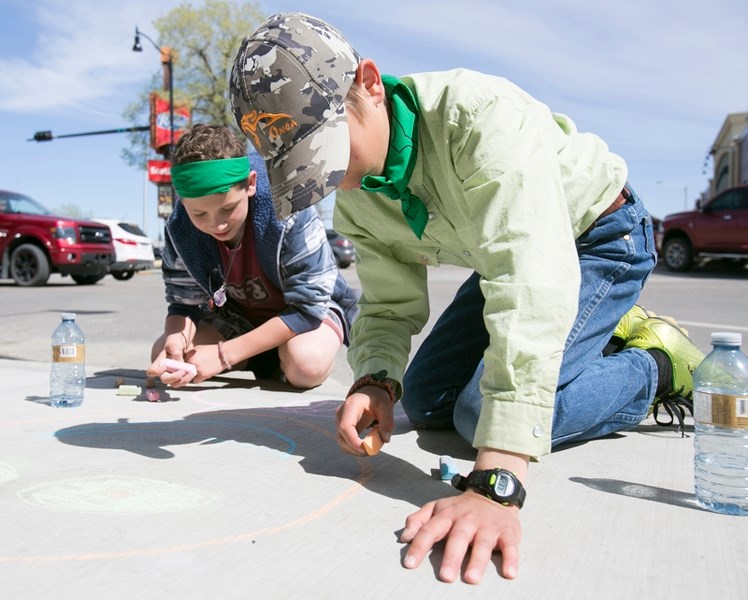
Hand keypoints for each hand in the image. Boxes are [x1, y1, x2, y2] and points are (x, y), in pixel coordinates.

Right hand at [146, 333, 193, 387]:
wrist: (181, 344)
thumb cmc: (174, 344)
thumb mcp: (173, 344)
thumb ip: (174, 350)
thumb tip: (178, 360)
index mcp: (158, 363)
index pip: (152, 371)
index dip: (157, 371)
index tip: (165, 366)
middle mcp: (163, 371)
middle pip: (165, 380)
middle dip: (174, 377)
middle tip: (183, 371)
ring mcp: (171, 375)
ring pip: (174, 384)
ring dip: (183, 380)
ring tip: (190, 372)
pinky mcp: (179, 377)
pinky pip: (181, 382)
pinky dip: (187, 379)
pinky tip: (192, 373)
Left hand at [183, 344, 224, 382]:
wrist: (224, 354)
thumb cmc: (212, 351)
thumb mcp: (198, 349)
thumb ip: (189, 355)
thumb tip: (184, 361)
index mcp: (189, 355)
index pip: (180, 364)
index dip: (183, 366)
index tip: (186, 367)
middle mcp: (191, 362)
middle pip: (184, 371)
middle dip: (187, 371)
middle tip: (193, 369)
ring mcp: (197, 369)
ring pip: (189, 377)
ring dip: (192, 375)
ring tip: (200, 370)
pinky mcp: (203, 375)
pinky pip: (196, 381)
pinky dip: (199, 379)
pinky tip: (204, 373)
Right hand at [336, 385, 394, 454]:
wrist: (369, 393)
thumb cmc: (377, 398)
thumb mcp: (386, 406)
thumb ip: (387, 422)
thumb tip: (385, 440)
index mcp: (351, 406)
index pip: (345, 426)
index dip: (352, 440)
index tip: (364, 449)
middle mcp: (341, 415)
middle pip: (342, 437)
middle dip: (356, 449)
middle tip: (374, 451)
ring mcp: (340, 422)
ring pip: (342, 443)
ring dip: (356, 450)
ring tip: (373, 447)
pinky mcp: (343, 429)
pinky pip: (345, 443)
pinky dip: (355, 448)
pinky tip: (367, 444)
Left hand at [401, 490, 520, 582]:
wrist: (493, 492)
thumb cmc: (461, 508)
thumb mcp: (437, 507)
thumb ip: (418, 520)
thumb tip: (404, 537)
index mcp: (447, 514)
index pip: (430, 530)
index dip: (419, 546)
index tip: (409, 564)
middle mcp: (467, 519)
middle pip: (458, 538)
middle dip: (452, 557)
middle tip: (445, 577)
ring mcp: (488, 525)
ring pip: (482, 543)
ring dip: (477, 561)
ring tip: (471, 578)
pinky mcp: (508, 531)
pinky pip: (510, 546)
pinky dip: (511, 559)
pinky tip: (509, 573)